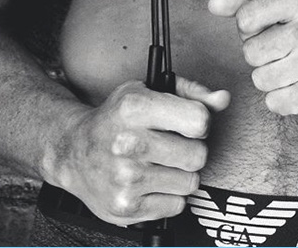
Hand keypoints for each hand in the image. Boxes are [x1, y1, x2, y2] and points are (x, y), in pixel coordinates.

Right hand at [46, 77, 229, 225]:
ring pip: (190, 182)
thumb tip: (223, 100)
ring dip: (180, 174)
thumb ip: (191, 93)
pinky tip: (149, 182)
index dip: (200, 122)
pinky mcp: (126, 207)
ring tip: (157, 163)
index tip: (187, 122)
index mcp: (135, 107)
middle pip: (198, 155)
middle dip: (191, 150)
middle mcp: (129, 142)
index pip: (199, 120)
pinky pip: (177, 205)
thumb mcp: (149, 90)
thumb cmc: (117, 117)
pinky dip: (168, 196)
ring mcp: (126, 178)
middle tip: (170, 145)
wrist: (74, 151)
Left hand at [209, 0, 297, 122]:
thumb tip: (214, 4)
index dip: (252, 28)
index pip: (246, 17)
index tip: (272, 28)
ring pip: (260, 79)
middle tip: (290, 49)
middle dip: (264, 54)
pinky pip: (273, 101)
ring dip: (274, 77)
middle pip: (250, 51)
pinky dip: (284, 97)